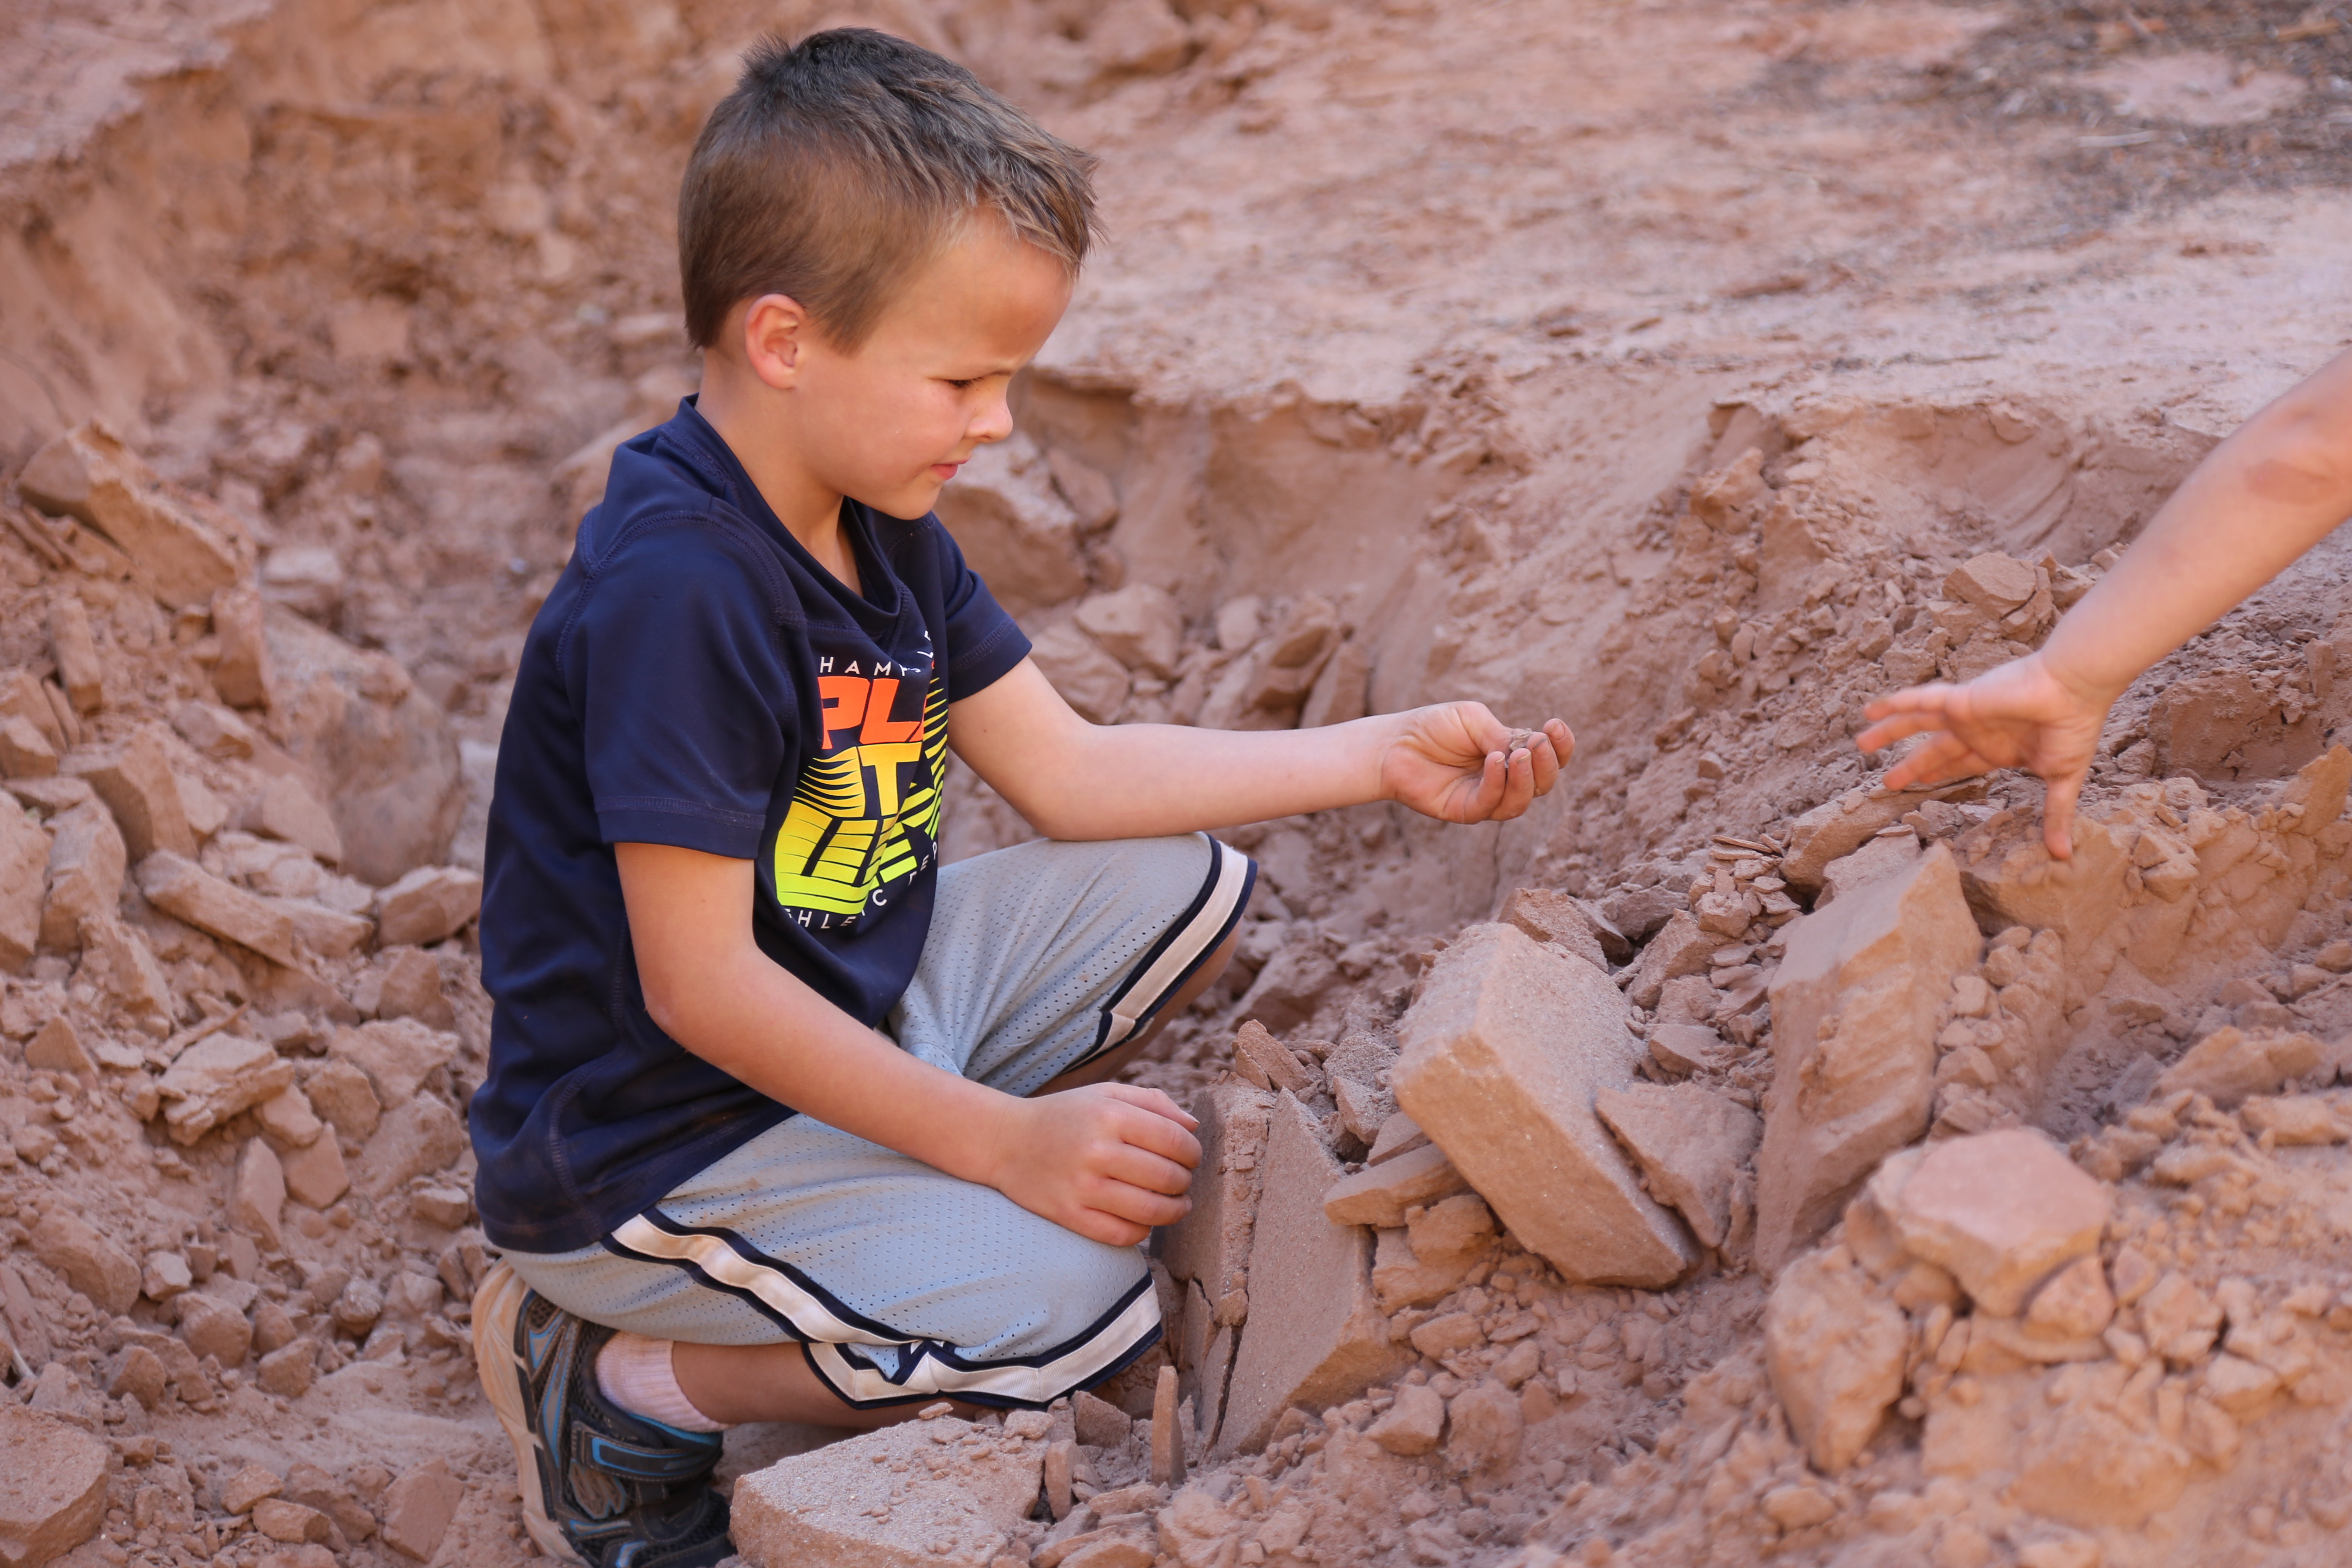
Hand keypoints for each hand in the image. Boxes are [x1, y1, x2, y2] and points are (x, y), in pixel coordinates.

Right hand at [983, 1083, 1200, 1246]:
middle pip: (1167, 1177)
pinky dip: (1143, 1231)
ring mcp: (1081, 1186)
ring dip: (1174, 1210)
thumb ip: (1153, 1102)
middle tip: (1182, 1180)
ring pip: (1150, 1210)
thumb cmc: (1065, 1115)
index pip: (1176, 1141)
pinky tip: (1145, 1220)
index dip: (1193, 1153)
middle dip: (1185, 1181)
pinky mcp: (1068, 1215)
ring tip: (1177, 1204)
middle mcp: (1096, 1150)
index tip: (1191, 1157)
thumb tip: (1193, 1127)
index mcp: (1110, 1115)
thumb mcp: (1106, 1094)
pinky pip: (1121, 1234)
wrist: (1005, 1140)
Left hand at [1378, 705, 1572, 822]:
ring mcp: (1486, 798)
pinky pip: (1490, 804)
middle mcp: (1504, 779)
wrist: (1395, 743)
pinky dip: (1497, 784)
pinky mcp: (1465, 811)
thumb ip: (1502, 735)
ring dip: (1526, 778)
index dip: (1561, 746)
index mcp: (1512, 754)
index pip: (1550, 758)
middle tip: (1538, 743)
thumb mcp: (1473, 720)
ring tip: (1519, 754)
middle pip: (1543, 784)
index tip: (1555, 725)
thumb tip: (1526, 752)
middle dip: (1547, 764)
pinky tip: (1494, 761)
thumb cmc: (1433, 727)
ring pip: (1521, 800)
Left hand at [1856, 650, 2114, 859]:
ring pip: (1917, 723)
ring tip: (1860, 743)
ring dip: (1889, 732)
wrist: (2075, 690)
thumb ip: (2055, 815)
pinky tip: (1870, 710)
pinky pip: (1920, 700)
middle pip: (1934, 750)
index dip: (1938, 774)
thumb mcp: (2062, 777)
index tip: (1920, 782)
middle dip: (1911, 766)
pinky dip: (1895, 703)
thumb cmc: (2073, 726)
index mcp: (1998, 748)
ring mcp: (1965, 714)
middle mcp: (1977, 730)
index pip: (1960, 765)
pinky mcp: (1960, 700)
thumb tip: (2063, 855)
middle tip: (1886, 782)